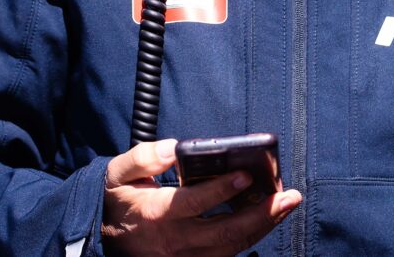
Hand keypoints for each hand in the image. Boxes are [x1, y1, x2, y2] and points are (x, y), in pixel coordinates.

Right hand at [102, 139, 302, 256]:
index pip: (195, 203)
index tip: (246, 174)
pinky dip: (250, 238)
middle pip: (225, 231)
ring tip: (286, 204)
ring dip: (263, 226)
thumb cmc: (117, 200)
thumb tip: (172, 148)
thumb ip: (143, 157)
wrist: (104, 238)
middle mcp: (175, 240)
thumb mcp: (119, 174)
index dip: (222, 190)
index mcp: (157, 214)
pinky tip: (266, 220)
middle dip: (262, 214)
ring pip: (232, 246)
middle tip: (289, 196)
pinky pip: (227, 255)